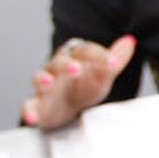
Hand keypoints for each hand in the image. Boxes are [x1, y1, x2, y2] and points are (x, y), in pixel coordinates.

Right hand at [20, 34, 135, 130]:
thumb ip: (115, 58)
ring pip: (40, 79)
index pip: (85, 51)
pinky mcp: (38, 106)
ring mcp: (46, 87)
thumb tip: (129, 40)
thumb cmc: (85, 86)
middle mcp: (57, 69)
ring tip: (47, 82)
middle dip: (67, 65)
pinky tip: (31, 117)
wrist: (69, 107)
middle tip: (77, 69)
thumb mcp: (104, 73)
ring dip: (43, 80)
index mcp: (74, 57)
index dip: (98, 54)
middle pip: (59, 62)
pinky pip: (29, 107)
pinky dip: (29, 112)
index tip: (112, 61)